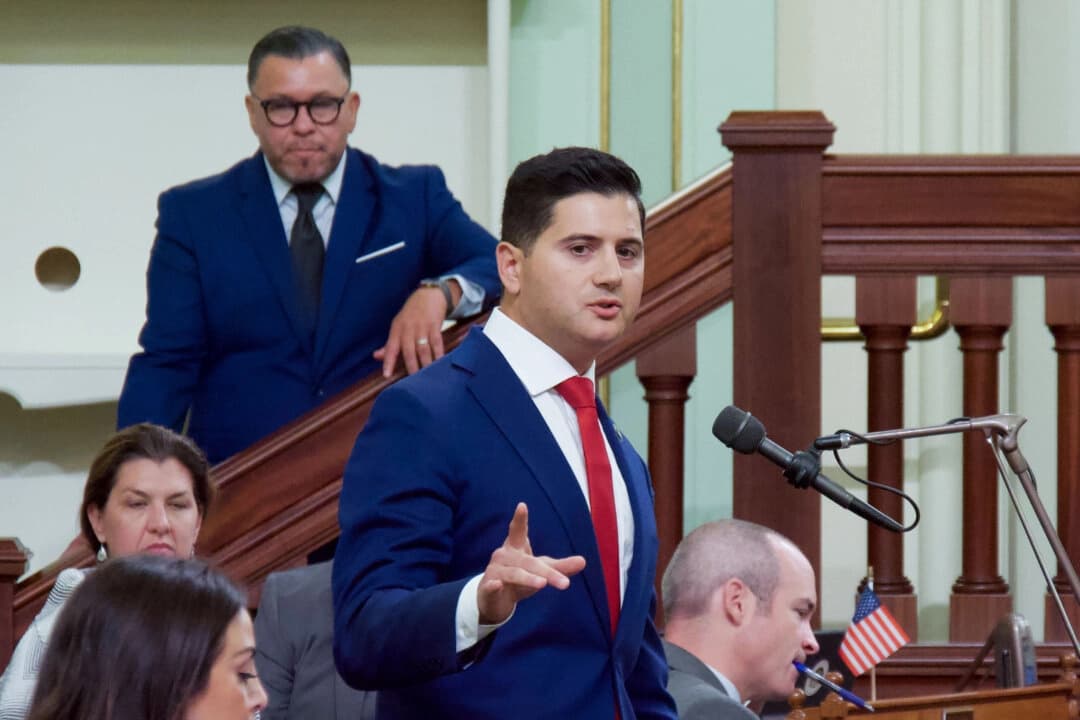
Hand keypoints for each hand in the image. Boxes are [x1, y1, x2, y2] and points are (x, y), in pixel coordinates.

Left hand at [373, 286, 450, 376]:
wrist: (429, 295)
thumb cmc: (411, 314)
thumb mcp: (398, 326)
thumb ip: (389, 343)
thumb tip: (376, 357)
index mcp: (396, 330)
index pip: (391, 348)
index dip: (388, 362)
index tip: (387, 375)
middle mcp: (408, 329)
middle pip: (409, 351)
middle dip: (412, 367)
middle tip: (414, 382)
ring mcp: (422, 327)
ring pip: (423, 349)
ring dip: (426, 364)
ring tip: (428, 376)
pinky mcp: (435, 325)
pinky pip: (437, 342)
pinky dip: (439, 354)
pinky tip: (441, 363)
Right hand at [477, 503, 585, 624]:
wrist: (493, 600)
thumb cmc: (519, 579)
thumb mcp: (540, 571)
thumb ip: (560, 567)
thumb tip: (583, 561)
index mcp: (516, 548)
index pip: (518, 531)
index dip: (520, 519)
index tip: (522, 505)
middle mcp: (504, 556)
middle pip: (528, 562)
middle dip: (546, 572)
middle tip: (565, 583)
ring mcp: (495, 571)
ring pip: (514, 574)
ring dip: (527, 578)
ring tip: (542, 584)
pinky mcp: (487, 588)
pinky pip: (491, 585)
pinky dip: (493, 585)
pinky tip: (498, 585)